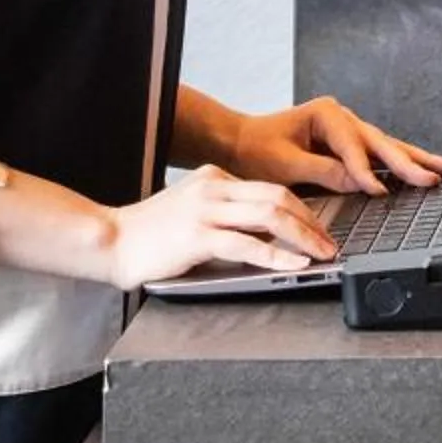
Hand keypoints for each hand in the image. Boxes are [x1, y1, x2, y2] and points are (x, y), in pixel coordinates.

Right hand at [103, 164, 342, 289]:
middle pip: (278, 197)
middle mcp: (214, 188)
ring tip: (321, 253)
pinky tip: (294, 265)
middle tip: (330, 242)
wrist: (111, 240)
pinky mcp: (197, 237)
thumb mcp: (192, 207)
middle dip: (311, 221)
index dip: (301, 209)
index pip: (270, 188)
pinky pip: (247, 245)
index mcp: (215, 177)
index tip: (318, 228)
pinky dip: (277, 256)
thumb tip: (266, 229)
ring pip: (269, 216)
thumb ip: (225, 210)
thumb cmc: (150, 231)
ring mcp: (205, 211)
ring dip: (303, 237)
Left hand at [222, 96, 441, 195]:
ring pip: (389, 148)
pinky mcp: (350, 146)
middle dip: (411, 162)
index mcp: (326, 114)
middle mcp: (342, 118)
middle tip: (436, 176)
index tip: (377, 190)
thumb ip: (323, 171)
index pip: (352, 146)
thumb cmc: (256, 150)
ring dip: (418, 160)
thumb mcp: (285, 164)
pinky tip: (424, 169)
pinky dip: (403, 165)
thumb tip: (359, 181)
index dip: (364, 170)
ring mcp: (349, 131)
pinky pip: (381, 156)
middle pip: (383, 143)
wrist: (240, 143)